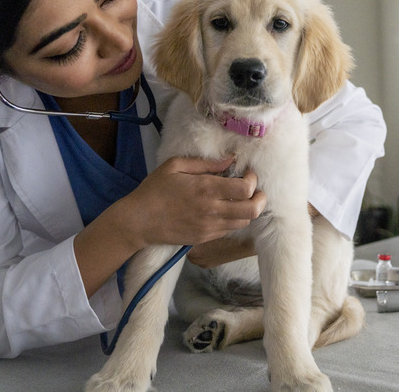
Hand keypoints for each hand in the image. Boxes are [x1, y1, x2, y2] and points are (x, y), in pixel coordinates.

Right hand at [74, 156, 265, 296]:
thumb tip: (230, 159)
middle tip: (254, 190)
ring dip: (247, 210)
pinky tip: (224, 209)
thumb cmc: (155, 189)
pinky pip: (229, 230)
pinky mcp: (205, 238)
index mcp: (205, 189)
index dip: (253, 180)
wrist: (139, 221)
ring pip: (244, 222)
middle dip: (260, 198)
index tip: (247, 173)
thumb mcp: (175, 166)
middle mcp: (212, 210)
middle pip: (253, 210)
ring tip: (239, 199)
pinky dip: (233, 219)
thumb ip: (205, 162)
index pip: (245, 189)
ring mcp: (209, 228)